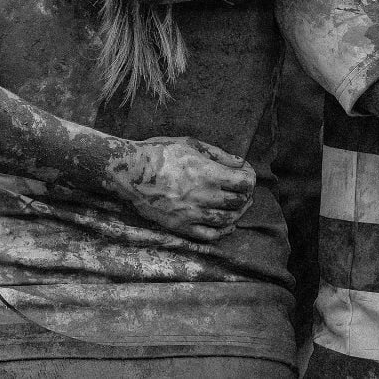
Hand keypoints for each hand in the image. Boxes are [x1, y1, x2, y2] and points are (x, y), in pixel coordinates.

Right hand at [114, 137, 255, 241]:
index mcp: (207, 173)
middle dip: (246, 194)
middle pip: (239, 201)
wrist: (129, 171)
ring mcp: (192, 213)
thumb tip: (240, 163)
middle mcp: (203, 196)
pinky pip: (209, 235)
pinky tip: (226, 225)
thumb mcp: (188, 144)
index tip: (246, 174)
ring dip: (237, 213)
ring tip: (236, 206)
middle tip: (242, 189)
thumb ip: (217, 154)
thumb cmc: (158, 152)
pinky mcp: (180, 225)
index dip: (250, 177)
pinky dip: (223, 231)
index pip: (245, 182)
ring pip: (228, 219)